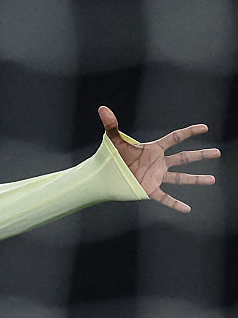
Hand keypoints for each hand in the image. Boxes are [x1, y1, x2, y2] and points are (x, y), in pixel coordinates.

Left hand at [99, 105, 219, 212]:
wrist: (101, 176)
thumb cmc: (108, 157)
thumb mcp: (112, 140)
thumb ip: (111, 124)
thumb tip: (102, 108)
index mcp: (152, 149)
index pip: (175, 138)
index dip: (189, 132)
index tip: (204, 128)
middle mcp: (158, 163)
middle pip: (183, 158)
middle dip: (200, 155)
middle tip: (217, 152)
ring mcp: (155, 177)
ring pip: (180, 178)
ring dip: (196, 179)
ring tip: (212, 179)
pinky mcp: (149, 190)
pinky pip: (165, 198)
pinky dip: (175, 204)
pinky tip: (187, 209)